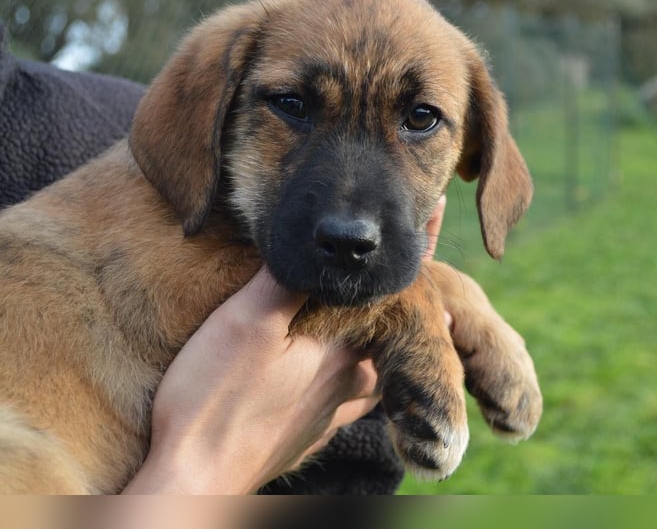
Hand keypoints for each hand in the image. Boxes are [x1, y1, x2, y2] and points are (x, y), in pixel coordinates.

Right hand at [124, 196, 447, 493]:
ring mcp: (338, 407)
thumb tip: (325, 240)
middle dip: (405, 283)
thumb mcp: (246, 323)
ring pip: (380, 357)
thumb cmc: (214, 398)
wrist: (196, 479)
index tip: (433, 206)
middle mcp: (355, 378)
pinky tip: (353, 359)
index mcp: (347, 346)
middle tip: (410, 247)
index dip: (417, 242)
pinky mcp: (318, 427)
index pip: (398, 285)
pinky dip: (364, 361)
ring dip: (388, 325)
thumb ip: (289, 279)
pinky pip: (359, 388)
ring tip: (390, 298)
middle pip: (397, 321)